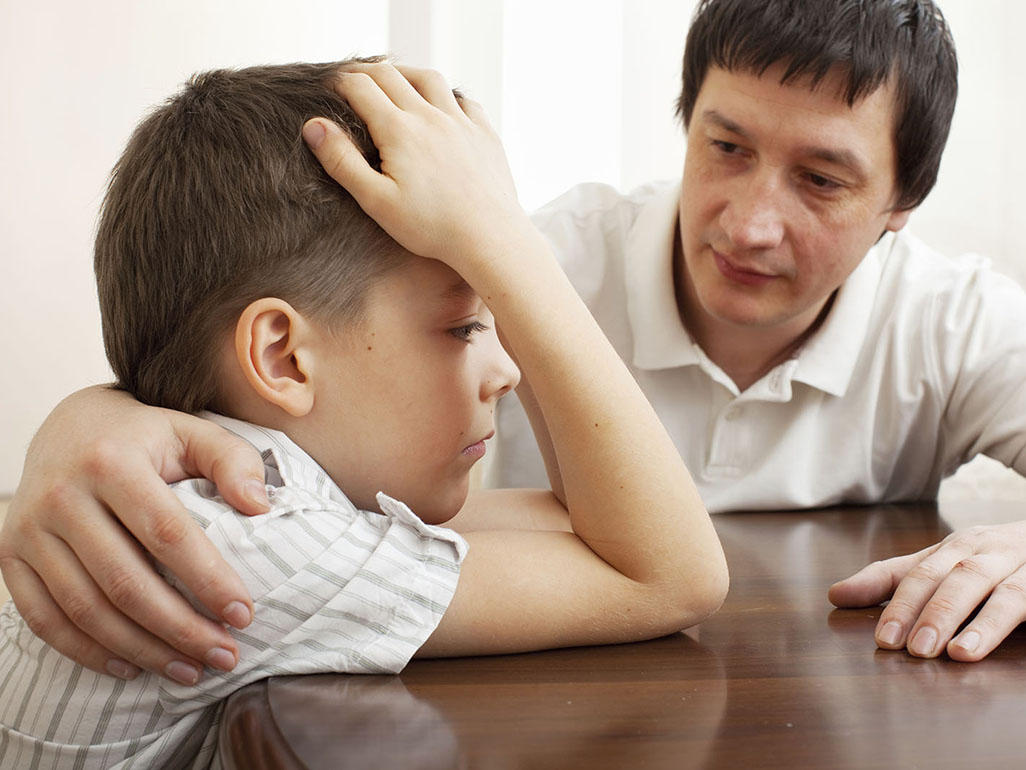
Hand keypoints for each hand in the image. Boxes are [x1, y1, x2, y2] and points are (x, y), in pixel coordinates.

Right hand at [0, 386, 267, 681]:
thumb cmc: (145, 436)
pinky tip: (132, 667)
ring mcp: (29, 529)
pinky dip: (88, 651)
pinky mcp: (10, 556)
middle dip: (180, 628)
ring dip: (141, 649)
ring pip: (86, 609)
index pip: (167, 533)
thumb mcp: (193, 431)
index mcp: (111, 461)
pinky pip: (44, 619)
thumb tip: (260, 507)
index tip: (244, 614)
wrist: (68, 425)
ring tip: (189, 670)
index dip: (207, 578)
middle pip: (125, 581)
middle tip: (225, 656)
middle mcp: (62, 496)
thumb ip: (233, 461)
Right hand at [301, 61, 526, 266]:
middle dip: (365, 71)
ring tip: (394, 79)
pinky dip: (447, 94)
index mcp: (399, 130)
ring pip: (430, 79)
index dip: (339, 82)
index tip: (327, 86)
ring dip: (406, 73)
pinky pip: (465, 100)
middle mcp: (431, 116)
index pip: (361, 87)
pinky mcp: (485, 134)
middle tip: (351, 77)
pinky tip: (443, 104)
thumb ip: (342, 161)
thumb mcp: (376, 200)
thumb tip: (313, 126)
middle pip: (391, 75)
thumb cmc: (431, 228)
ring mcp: (462, 122)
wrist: (489, 237)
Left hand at [828, 520, 1025, 660]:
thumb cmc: (987, 558)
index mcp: (957, 546)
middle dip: (933, 613)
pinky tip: (1003, 645)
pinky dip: (1012, 624)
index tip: (882, 640)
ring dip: (980, 624)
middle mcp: (989, 552)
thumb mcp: (939, 564)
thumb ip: (891, 580)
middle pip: (958, 579)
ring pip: (1005, 594)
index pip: (921, 573)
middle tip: (912, 649)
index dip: (900, 604)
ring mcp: (1025, 569)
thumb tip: (835, 595)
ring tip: (955, 653)